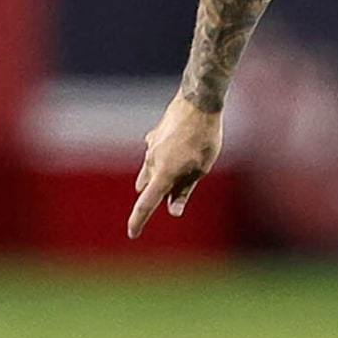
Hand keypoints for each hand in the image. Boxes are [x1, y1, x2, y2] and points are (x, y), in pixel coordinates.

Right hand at [129, 96, 223, 237]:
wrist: (198, 103)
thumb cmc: (205, 138)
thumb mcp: (201, 169)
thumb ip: (184, 190)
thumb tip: (172, 211)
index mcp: (163, 174)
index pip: (146, 204)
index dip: (138, 221)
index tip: (133, 234)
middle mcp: (151, 162)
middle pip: (147, 188)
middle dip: (157, 193)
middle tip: (181, 186)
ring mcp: (150, 148)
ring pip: (149, 171)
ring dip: (160, 176)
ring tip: (188, 162)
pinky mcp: (153, 137)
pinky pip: (155, 154)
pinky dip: (165, 157)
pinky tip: (182, 145)